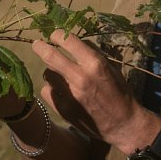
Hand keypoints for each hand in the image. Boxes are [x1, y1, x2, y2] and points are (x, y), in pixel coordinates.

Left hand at [31, 29, 158, 155]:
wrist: (123, 124)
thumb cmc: (120, 93)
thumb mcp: (112, 68)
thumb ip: (92, 55)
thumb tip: (74, 43)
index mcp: (95, 64)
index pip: (68, 41)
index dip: (57, 35)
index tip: (53, 35)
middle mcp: (80, 77)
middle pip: (49, 56)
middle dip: (40, 47)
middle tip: (37, 45)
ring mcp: (70, 95)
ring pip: (47, 74)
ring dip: (50, 71)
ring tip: (57, 74)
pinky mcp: (63, 110)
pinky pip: (47, 92)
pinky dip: (51, 89)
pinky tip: (59, 90)